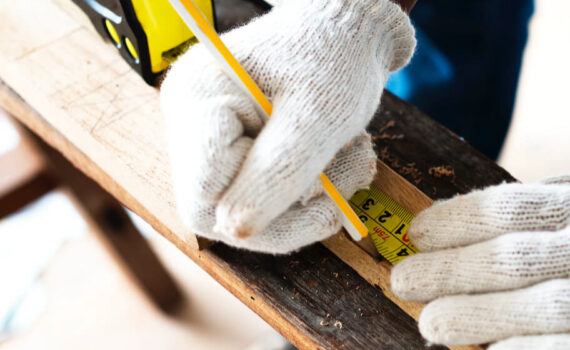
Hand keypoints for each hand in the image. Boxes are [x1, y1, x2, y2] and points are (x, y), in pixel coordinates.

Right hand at [160, 0, 414, 252]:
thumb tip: (235, 230)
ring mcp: (210, 136)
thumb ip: (277, 172)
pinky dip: (311, 187)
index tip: (319, 185)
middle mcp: (189, 121)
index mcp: (196, 101)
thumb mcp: (318, 117)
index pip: (204, 193)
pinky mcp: (235, 148)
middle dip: (294, 210)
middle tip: (348, 186)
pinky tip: (340, 159)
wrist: (349, 30)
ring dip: (312, 198)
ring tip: (354, 158)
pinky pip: (264, 194)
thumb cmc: (335, 57)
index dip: (261, 207)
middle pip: (221, 209)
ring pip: (249, 208)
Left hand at [391, 159, 569, 348]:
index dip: (453, 223)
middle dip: (447, 275)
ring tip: (429, 327)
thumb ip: (566, 202)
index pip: (506, 210)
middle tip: (405, 283)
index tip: (418, 234)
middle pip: (509, 264)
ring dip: (474, 323)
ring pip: (535, 315)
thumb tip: (492, 218)